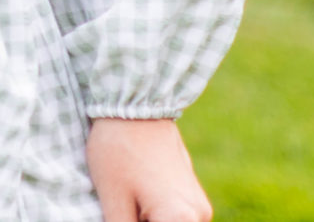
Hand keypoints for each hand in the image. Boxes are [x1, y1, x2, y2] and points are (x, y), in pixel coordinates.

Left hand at [88, 117, 210, 221]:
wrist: (135, 104)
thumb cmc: (119, 150)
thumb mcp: (113, 201)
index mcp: (181, 219)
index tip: (122, 217)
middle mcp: (199, 216)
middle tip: (122, 211)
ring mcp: (199, 206)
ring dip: (148, 221)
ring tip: (127, 203)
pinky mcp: (193, 196)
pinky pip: (175, 219)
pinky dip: (155, 218)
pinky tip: (134, 203)